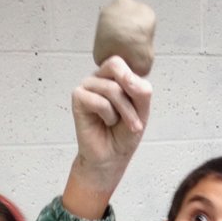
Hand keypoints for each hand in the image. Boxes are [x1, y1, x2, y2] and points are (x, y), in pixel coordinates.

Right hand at [67, 56, 152, 210]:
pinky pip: (100, 102)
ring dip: (123, 112)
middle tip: (133, 120)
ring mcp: (87, 85)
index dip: (134, 84)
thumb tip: (126, 77)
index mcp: (115, 75)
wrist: (111, 156)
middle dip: (130, 99)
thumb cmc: (124, 133)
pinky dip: (108, 116)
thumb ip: (141, 90)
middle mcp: (99, 76)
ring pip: (112, 88)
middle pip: (117, 70)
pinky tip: (105, 123)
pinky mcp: (78, 97)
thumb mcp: (142, 109)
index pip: (123, 64)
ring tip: (118, 124)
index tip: (137, 106)